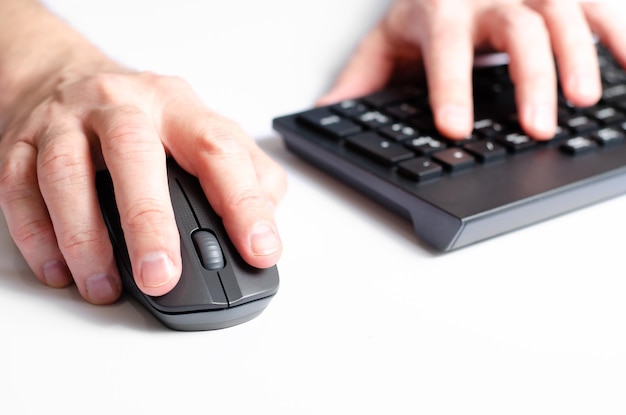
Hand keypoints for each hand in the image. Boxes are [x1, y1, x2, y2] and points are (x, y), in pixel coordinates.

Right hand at [0, 68, 285, 304]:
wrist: (66, 77)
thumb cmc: (145, 117)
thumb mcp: (203, 130)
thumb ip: (245, 172)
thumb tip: (265, 221)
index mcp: (178, 107)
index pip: (219, 150)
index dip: (244, 203)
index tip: (259, 250)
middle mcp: (122, 106)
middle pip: (135, 155)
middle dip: (150, 222)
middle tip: (162, 277)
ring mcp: (67, 122)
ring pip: (67, 174)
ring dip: (85, 239)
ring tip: (105, 287)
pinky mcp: (22, 144)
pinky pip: (21, 189)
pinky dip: (39, 236)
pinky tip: (61, 270)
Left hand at [318, 0, 625, 139]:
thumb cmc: (426, 4)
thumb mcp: (387, 37)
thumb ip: (361, 76)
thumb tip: (323, 114)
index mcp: (442, 9)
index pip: (445, 50)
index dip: (450, 88)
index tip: (454, 128)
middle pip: (516, 31)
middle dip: (529, 78)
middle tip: (537, 127)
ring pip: (562, 15)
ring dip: (579, 58)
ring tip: (585, 102)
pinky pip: (600, 6)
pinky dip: (620, 37)